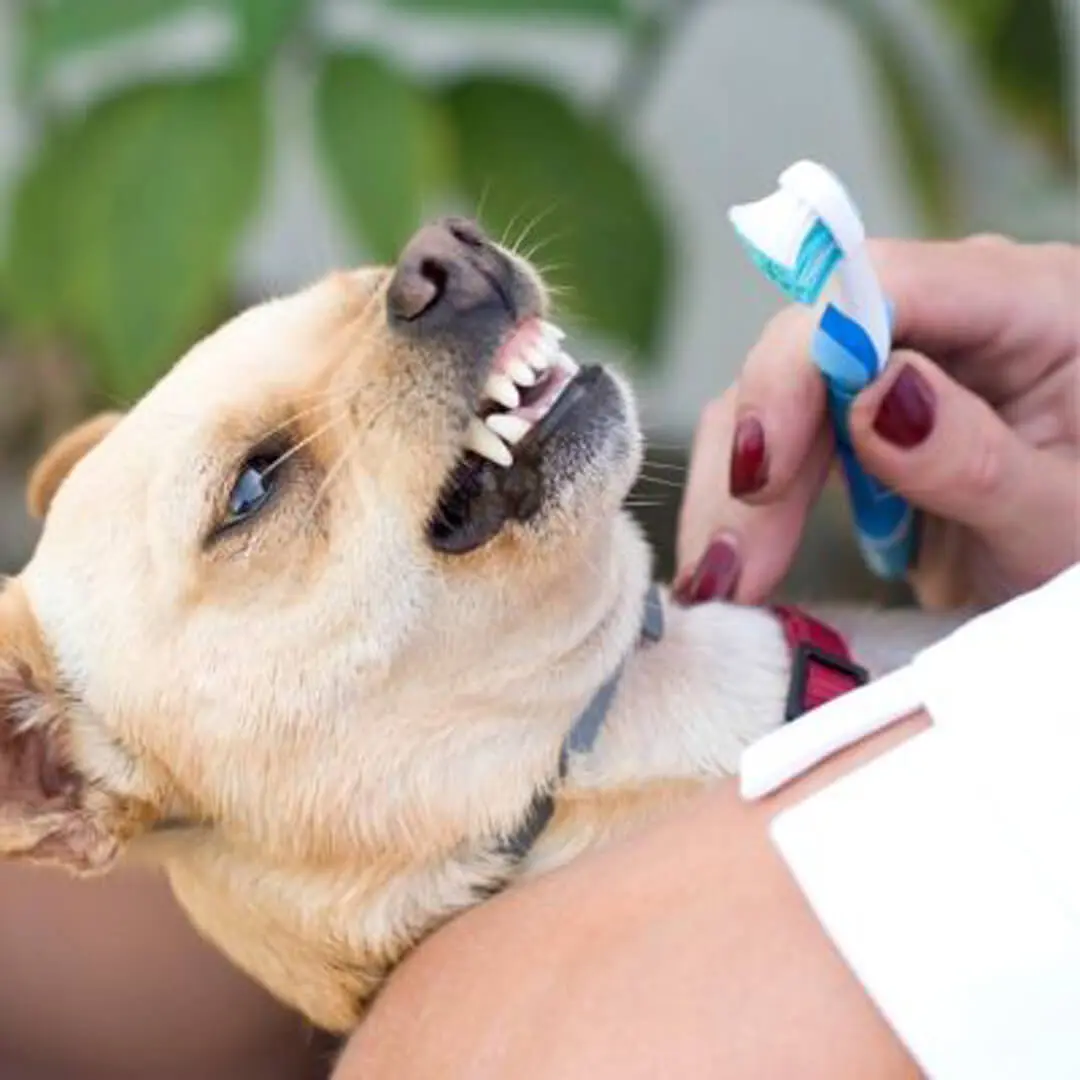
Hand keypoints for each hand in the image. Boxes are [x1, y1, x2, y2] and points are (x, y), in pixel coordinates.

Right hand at [675, 237, 1079, 609]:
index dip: (806, 360)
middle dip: (760, 450)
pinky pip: (777, 437)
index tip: (767, 468)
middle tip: (735, 564)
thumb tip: (874, 396)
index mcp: (1034, 306)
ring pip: (773, 396)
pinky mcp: (857, 414)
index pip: (887, 285)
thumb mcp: (1059, 520)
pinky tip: (740, 564)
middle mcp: (952, 316)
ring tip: (730, 583)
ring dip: (736, 491)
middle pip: (808, 342)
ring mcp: (897, 362)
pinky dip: (745, 503)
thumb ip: (974, 457)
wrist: (1072, 579)